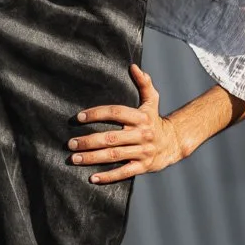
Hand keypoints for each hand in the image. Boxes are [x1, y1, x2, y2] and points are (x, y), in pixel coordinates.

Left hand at [67, 64, 184, 183]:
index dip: (97, 114)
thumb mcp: (152, 101)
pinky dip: (108, 177)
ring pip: (114, 156)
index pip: (116, 113)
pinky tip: (92, 178)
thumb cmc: (155, 120)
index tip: (78, 117)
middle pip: (111, 138)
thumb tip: (133, 66)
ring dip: (93, 158)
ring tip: (74, 159)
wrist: (174, 143)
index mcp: (141, 117)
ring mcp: (143, 152)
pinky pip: (124, 172)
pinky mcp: (143, 167)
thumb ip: (144, 84)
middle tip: (70, 143)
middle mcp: (142, 134)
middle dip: (89, 141)